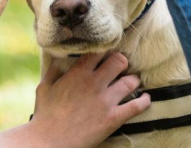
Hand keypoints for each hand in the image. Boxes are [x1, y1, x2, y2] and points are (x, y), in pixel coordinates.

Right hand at [28, 53, 151, 147]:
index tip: (105, 54)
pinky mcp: (113, 118)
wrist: (49, 141)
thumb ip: (54, 70)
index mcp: (78, 73)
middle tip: (120, 66)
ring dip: (133, 80)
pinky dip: (144, 101)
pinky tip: (146, 99)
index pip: (99, 51)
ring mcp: (105, 101)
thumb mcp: (44, 87)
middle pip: (119, 61)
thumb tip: (58, 58)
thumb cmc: (45, 115)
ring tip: (132, 81)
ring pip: (131, 81)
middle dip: (121, 62)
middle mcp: (94, 83)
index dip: (104, 50)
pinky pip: (136, 106)